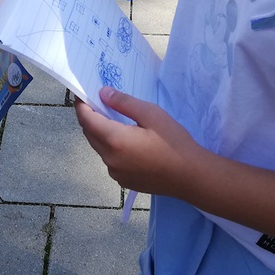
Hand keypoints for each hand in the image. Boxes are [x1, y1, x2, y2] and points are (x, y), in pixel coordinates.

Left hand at [74, 86, 202, 196]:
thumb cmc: (174, 142)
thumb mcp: (152, 114)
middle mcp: (109, 158)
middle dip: (89, 118)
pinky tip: (126, 142)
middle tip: (98, 104)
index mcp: (114, 140)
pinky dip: (110, 148)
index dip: (81, 105)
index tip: (82, 94)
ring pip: (99, 148)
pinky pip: (109, 160)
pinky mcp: (123, 181)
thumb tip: (103, 93)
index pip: (86, 119)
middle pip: (89, 134)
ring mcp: (115, 172)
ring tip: (113, 121)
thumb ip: (124, 103)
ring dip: (100, 133)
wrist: (193, 177)